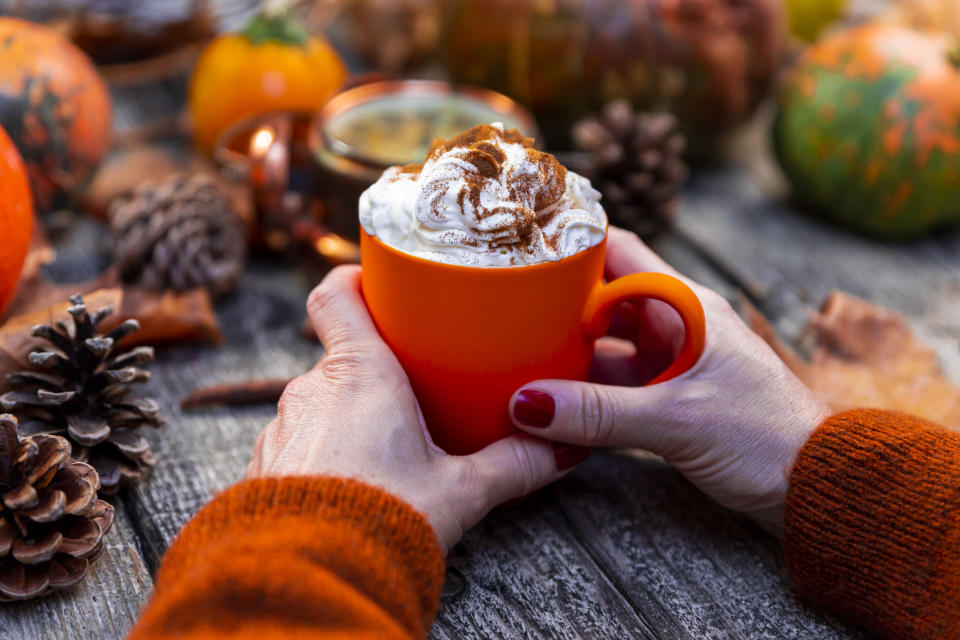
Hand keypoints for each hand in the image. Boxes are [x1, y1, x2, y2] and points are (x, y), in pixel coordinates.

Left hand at [247, 265, 580, 551]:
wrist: (309, 582)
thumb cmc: (380, 522)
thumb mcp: (460, 491)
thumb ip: (512, 464)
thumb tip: (559, 448)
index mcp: (360, 374)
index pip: (335, 296)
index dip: (353, 280)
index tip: (379, 285)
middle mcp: (311, 391)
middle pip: (341, 355)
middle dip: (377, 369)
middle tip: (417, 391)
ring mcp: (282, 429)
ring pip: (321, 403)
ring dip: (351, 414)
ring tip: (389, 449)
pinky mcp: (264, 469)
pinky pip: (300, 442)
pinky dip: (326, 451)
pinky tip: (355, 484)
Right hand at [508, 227, 828, 534]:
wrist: (817, 487)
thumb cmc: (766, 438)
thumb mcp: (676, 420)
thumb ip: (598, 413)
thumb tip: (527, 405)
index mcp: (685, 306)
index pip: (618, 253)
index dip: (570, 248)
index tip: (519, 253)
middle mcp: (675, 325)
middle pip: (601, 300)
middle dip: (554, 307)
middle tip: (500, 313)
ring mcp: (670, 362)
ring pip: (603, 346)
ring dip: (565, 355)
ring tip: (512, 359)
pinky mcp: (668, 398)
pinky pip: (613, 384)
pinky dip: (582, 392)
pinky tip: (548, 403)